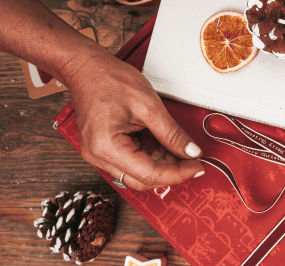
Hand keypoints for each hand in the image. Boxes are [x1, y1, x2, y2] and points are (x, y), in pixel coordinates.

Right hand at [64, 52, 204, 189]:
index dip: (178, 174)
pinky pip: (131, 162)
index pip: (149, 174)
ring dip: (161, 164)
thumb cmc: (109, 79)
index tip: (197, 167)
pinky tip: (163, 145)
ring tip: (179, 148)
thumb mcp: (149, 106)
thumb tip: (191, 152)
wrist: (87, 68)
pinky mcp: (103, 149)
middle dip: (171, 171)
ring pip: (138, 173)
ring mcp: (99, 154)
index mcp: (107, 147)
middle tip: (193, 160)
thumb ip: (172, 133)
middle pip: (143, 179)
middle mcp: (99, 156)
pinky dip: (150, 156)